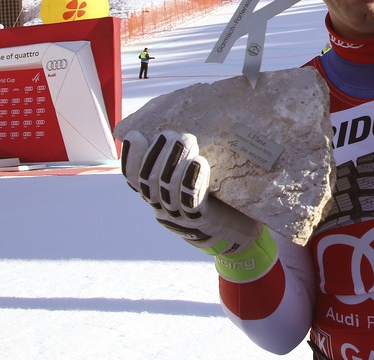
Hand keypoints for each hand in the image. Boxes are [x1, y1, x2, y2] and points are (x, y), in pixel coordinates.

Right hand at [121, 130, 261, 255]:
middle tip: (170, 133)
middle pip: (150, 181)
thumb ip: (187, 166)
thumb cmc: (220, 206)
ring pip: (168, 189)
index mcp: (160, 199)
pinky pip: (191, 201)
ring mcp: (181, 218)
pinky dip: (192, 179)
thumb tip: (184, 133)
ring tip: (186, 139)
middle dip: (158, 154)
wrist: (241, 241)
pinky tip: (198, 161)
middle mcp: (165, 210)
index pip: (136, 180)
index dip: (132, 158)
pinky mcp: (202, 221)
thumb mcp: (198, 185)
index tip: (134, 136)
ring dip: (174, 161)